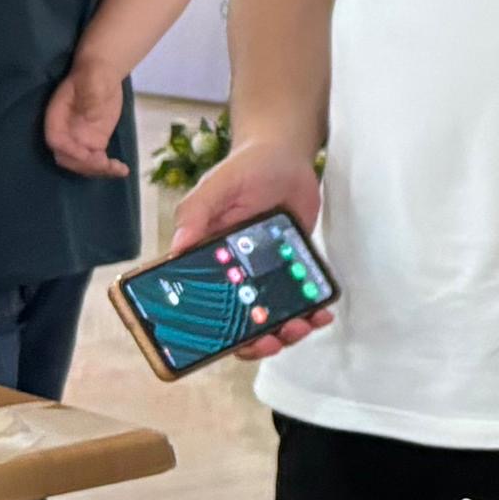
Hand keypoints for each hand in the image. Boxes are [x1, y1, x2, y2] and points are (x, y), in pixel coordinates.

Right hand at [43, 59, 131, 178]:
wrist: (102, 74)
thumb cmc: (94, 74)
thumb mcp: (92, 79)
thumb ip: (90, 95)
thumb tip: (91, 115)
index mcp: (56, 117)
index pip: (56, 141)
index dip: (69, 150)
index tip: (88, 154)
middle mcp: (65, 133)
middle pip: (68, 158)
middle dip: (84, 165)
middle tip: (105, 165)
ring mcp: (79, 140)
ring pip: (83, 164)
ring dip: (98, 170)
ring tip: (118, 170)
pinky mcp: (94, 143)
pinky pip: (97, 161)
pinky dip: (108, 169)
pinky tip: (123, 171)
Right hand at [158, 137, 333, 358]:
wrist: (283, 155)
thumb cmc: (242, 170)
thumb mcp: (215, 187)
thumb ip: (196, 213)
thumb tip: (177, 247)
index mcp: (207, 262)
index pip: (204, 308)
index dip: (213, 334)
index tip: (228, 343)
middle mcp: (234, 274)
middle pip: (241, 322)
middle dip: (257, 340)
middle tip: (274, 338)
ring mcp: (265, 273)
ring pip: (273, 316)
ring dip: (287, 330)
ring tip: (302, 325)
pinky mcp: (293, 266)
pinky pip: (300, 297)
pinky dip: (311, 310)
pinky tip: (321, 311)